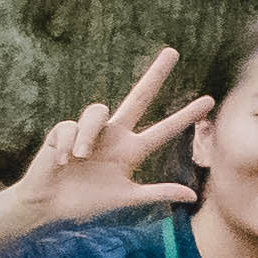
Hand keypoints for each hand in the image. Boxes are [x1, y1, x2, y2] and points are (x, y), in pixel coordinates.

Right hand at [3, 50, 208, 231]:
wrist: (47, 205)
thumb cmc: (86, 202)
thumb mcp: (125, 198)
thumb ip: (156, 193)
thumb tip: (192, 195)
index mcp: (131, 150)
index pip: (163, 130)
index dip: (184, 116)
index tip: (209, 100)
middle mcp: (114, 135)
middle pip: (138, 98)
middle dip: (155, 75)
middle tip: (174, 51)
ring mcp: (90, 131)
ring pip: (97, 110)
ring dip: (87, 136)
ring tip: (78, 159)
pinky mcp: (64, 130)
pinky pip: (69, 127)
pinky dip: (65, 147)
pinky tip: (61, 161)